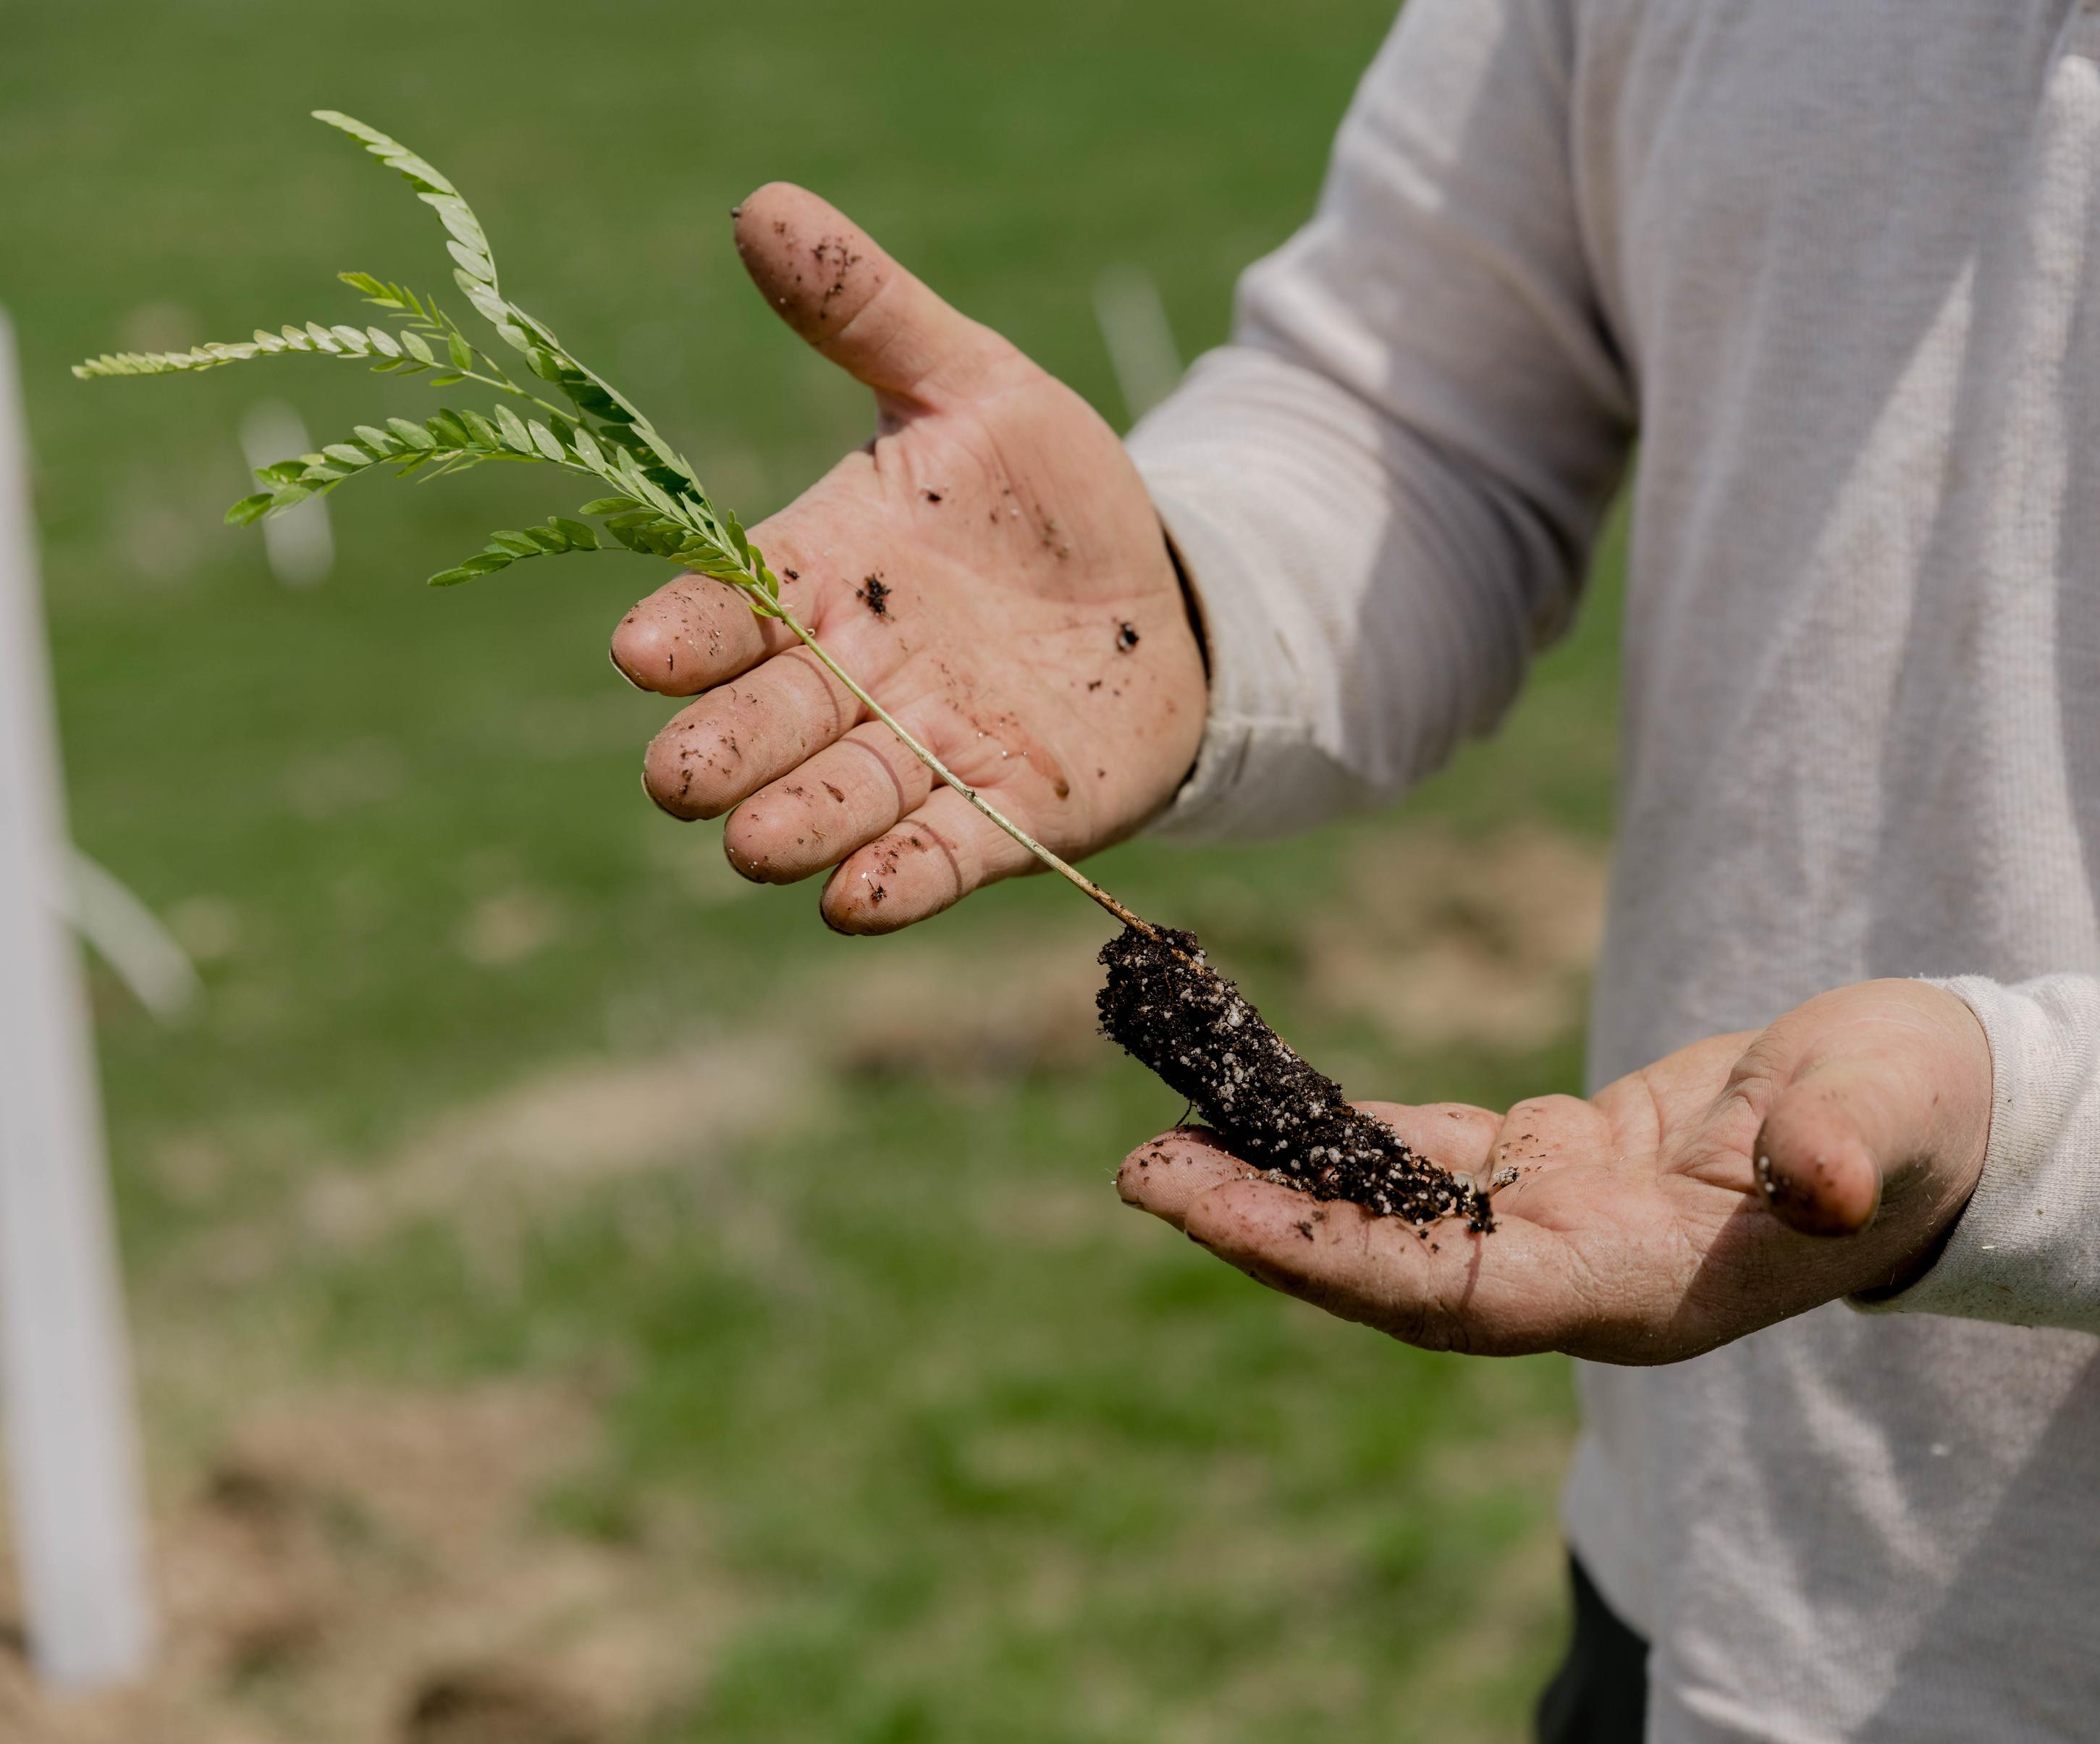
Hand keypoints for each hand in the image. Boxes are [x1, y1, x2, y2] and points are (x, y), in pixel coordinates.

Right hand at [611, 184, 1206, 930]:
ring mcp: (930, 751)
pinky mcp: (1009, 815)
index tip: (646, 649)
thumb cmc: (1044, 489)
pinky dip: (899, 878)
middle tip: (681, 775)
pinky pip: (942, 855)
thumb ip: (869, 312)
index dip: (691, 630)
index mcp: (826, 569)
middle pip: (772, 718)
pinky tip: (858, 899)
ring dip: (801, 823)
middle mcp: (859, 672)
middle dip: (726, 747)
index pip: (736, 602)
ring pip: (845, 797)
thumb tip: (764, 202)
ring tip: (757, 844)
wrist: (1167, 586)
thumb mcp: (972, 385)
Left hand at [1118, 980, 1994, 1363]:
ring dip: (1282, 1185)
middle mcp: (1580, 1278)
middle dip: (1264, 1231)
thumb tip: (1818, 1178)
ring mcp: (1560, 1230)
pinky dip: (1343, 1133)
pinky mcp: (1555, 1169)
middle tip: (1138, 1171)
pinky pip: (1424, 1159)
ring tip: (1164, 1134)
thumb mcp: (1897, 1112)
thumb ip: (1851, 1145)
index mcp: (1645, 1287)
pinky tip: (1264, 1098)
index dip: (1326, 1255)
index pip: (1453, 1293)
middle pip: (1390, 1272)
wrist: (1938, 1114)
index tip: (1206, 1204)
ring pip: (1390, 1218)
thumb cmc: (1924, 1114)